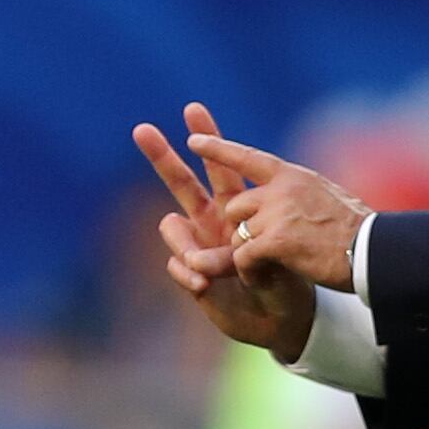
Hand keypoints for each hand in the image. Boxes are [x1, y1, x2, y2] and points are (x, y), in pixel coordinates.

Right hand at [134, 102, 314, 359]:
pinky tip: (203, 284)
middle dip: (162, 156)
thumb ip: (246, 250)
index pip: (220, 165)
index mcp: (238, 206)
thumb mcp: (276, 258)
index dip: (208, 138)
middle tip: (141, 129)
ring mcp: (198, 245)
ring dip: (186, 244)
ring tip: (208, 268)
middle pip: (181, 182)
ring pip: (170, 226)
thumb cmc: (286, 281)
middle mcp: (213, 221)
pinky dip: (186, 273)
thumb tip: (211, 251)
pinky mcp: (190, 272)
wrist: (280, 318)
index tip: (193, 109)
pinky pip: (176, 264)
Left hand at [187, 131, 373, 291]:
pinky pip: (242, 257)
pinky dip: (250, 273)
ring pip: (237, 235)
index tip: (193, 139)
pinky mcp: (274, 240)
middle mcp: (281, 189)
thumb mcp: (326, 197)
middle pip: (234, 206)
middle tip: (264, 250)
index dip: (218, 148)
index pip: (248, 157)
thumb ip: (296, 194)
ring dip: (248, 255)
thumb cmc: (358, 233)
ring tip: (273, 267)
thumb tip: (280, 193)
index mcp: (293, 176)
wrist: (374, 253)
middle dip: (241, 230)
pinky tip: (266, 279)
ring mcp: (276, 213)